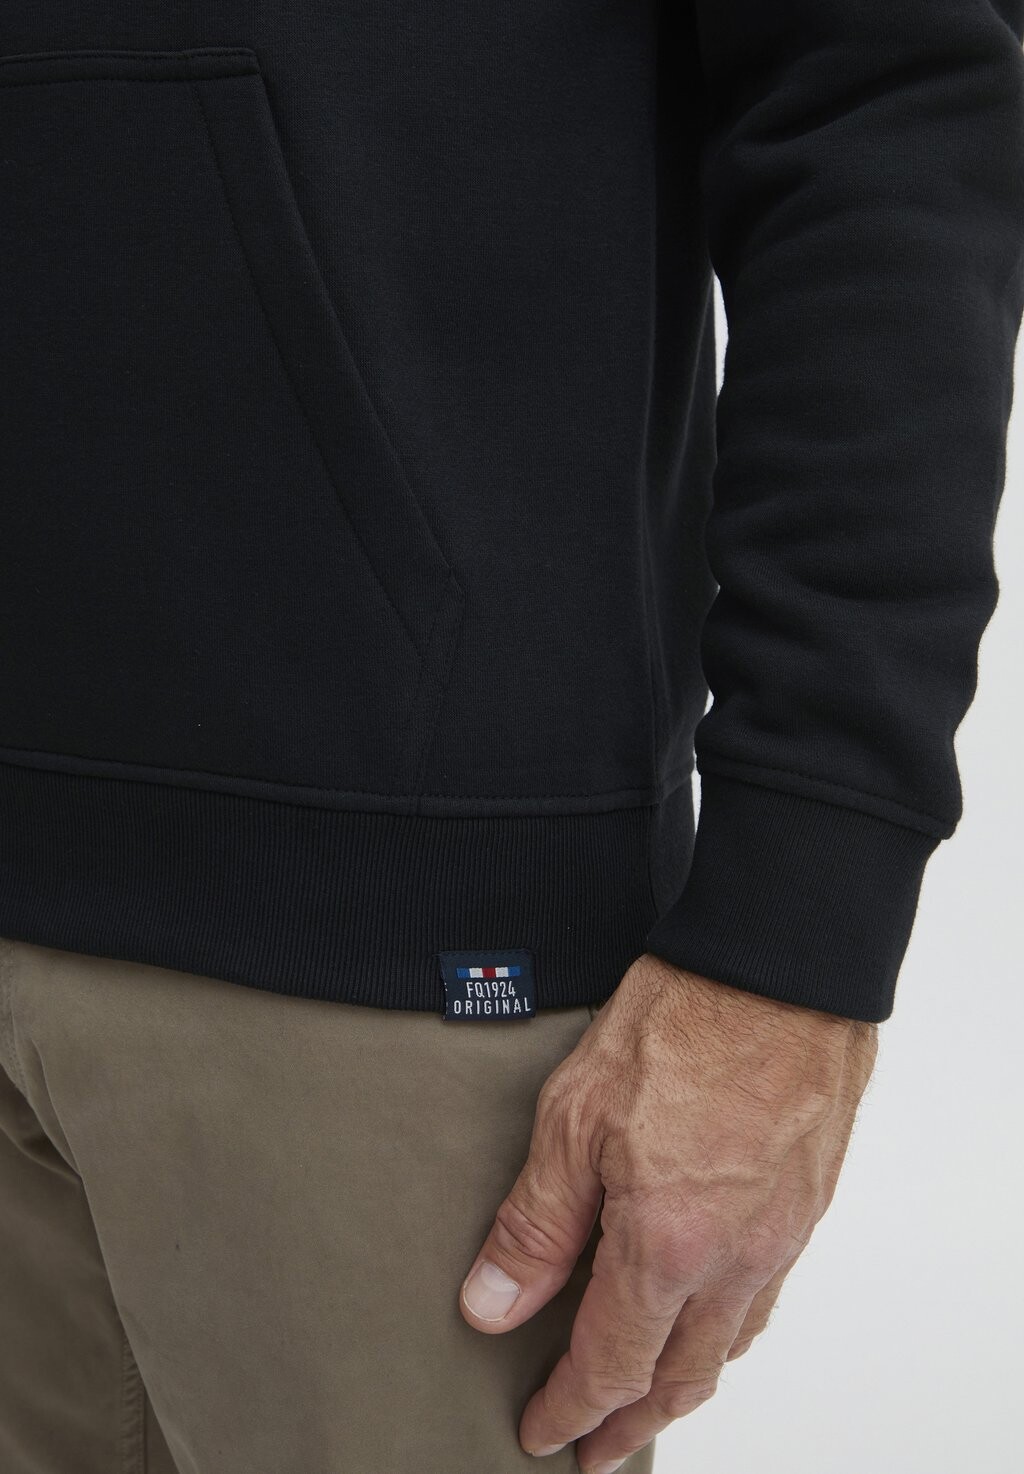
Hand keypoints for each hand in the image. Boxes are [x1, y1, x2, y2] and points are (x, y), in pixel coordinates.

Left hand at [458, 953, 876, 1471]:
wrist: (777, 968)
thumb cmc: (681, 1020)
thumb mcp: (574, 1116)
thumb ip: (537, 1223)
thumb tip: (493, 1304)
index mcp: (669, 1243)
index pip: (610, 1362)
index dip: (569, 1406)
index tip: (541, 1432)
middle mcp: (735, 1257)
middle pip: (679, 1377)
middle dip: (630, 1424)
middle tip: (594, 1450)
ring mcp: (780, 1233)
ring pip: (731, 1346)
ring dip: (684, 1388)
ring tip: (648, 1401)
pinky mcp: (805, 1201)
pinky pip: (766, 1298)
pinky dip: (729, 1334)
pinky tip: (712, 1320)